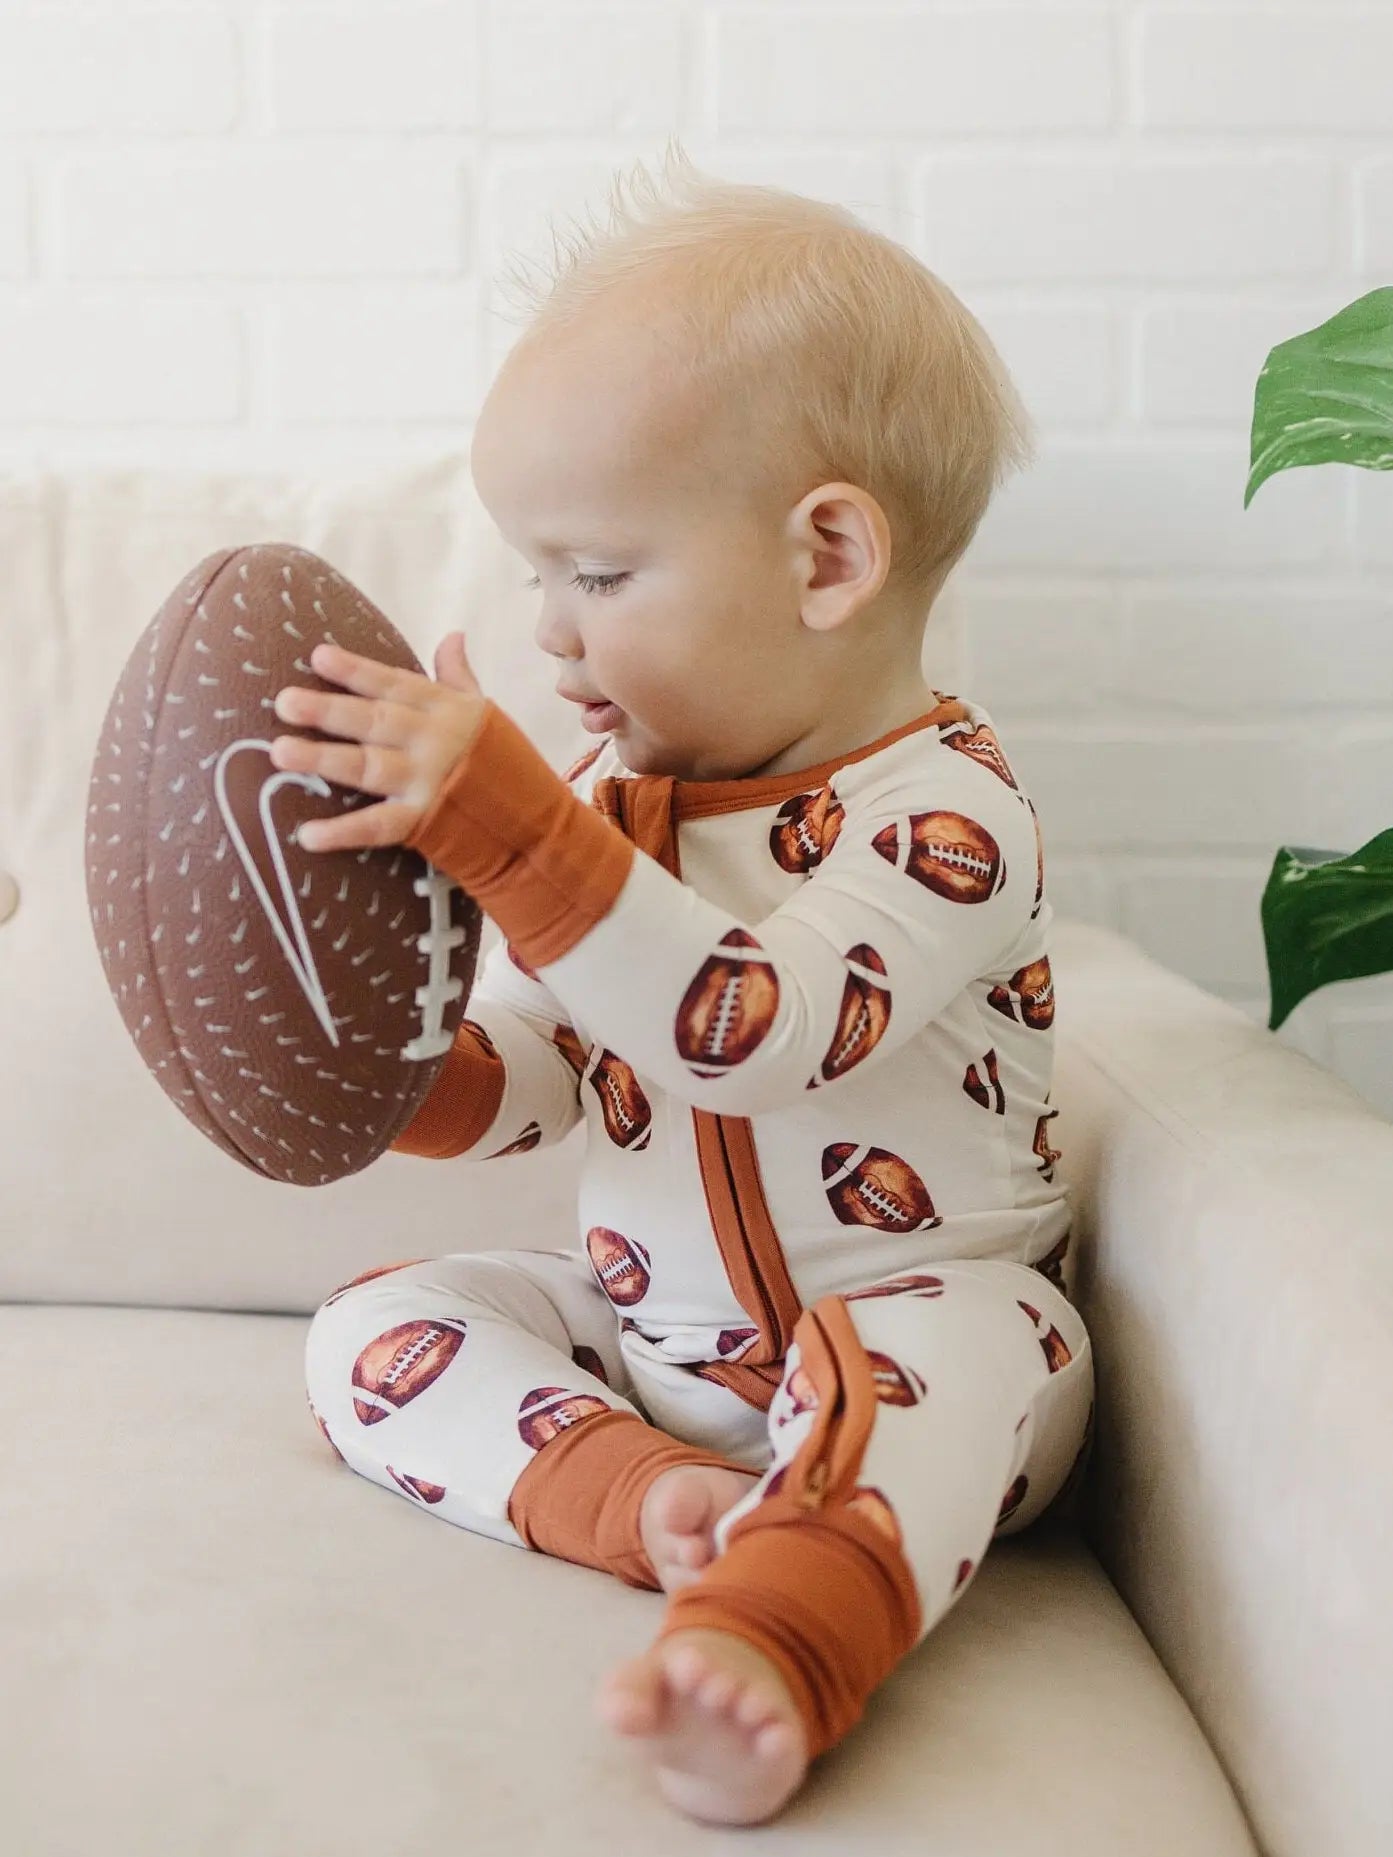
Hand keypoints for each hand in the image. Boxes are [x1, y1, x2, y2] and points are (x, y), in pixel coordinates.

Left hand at [269, 631, 487, 851]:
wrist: (540, 825)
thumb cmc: (508, 765)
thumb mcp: (486, 712)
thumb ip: (458, 677)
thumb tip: (452, 635)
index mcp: (447, 710)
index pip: (395, 684)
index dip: (356, 670)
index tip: (317, 656)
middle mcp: (435, 742)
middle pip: (374, 722)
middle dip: (328, 711)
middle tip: (283, 702)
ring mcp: (429, 783)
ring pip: (368, 767)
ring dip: (323, 759)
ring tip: (279, 752)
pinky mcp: (426, 823)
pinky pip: (378, 827)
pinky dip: (342, 832)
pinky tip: (306, 834)